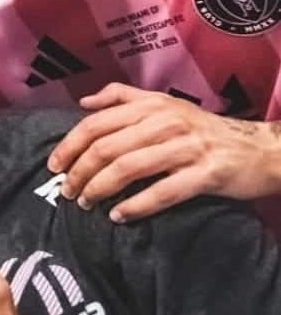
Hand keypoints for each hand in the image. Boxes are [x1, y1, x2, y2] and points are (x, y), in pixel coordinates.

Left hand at [48, 83, 280, 221]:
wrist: (260, 149)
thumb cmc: (204, 129)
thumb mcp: (165, 104)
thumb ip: (122, 97)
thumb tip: (83, 103)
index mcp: (152, 106)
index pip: (97, 123)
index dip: (70, 145)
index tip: (54, 165)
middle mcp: (166, 123)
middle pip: (107, 147)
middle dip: (79, 171)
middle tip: (66, 191)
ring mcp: (187, 148)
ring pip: (129, 169)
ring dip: (100, 189)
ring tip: (86, 203)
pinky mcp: (206, 175)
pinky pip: (162, 192)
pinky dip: (135, 206)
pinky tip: (118, 216)